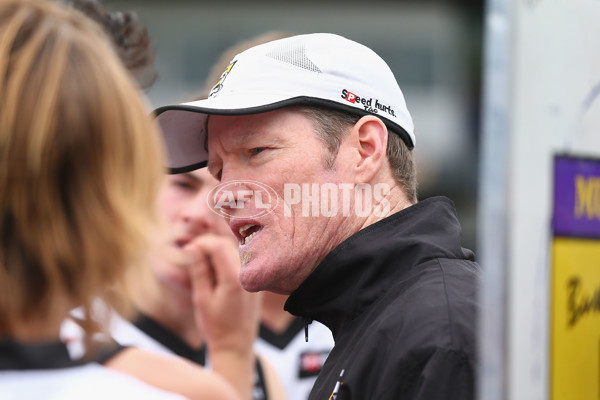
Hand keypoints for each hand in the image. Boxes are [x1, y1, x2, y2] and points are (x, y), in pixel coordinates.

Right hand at [184, 233, 260, 353]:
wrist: (236, 345)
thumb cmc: (215, 326)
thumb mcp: (201, 299)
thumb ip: (199, 271)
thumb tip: (192, 248)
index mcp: (234, 279)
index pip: (218, 246)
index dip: (201, 243)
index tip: (188, 249)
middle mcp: (247, 275)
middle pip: (227, 245)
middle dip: (208, 245)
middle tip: (192, 254)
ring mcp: (252, 278)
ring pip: (234, 251)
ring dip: (217, 251)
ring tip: (201, 264)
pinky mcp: (254, 281)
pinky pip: (240, 261)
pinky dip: (226, 259)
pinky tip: (214, 272)